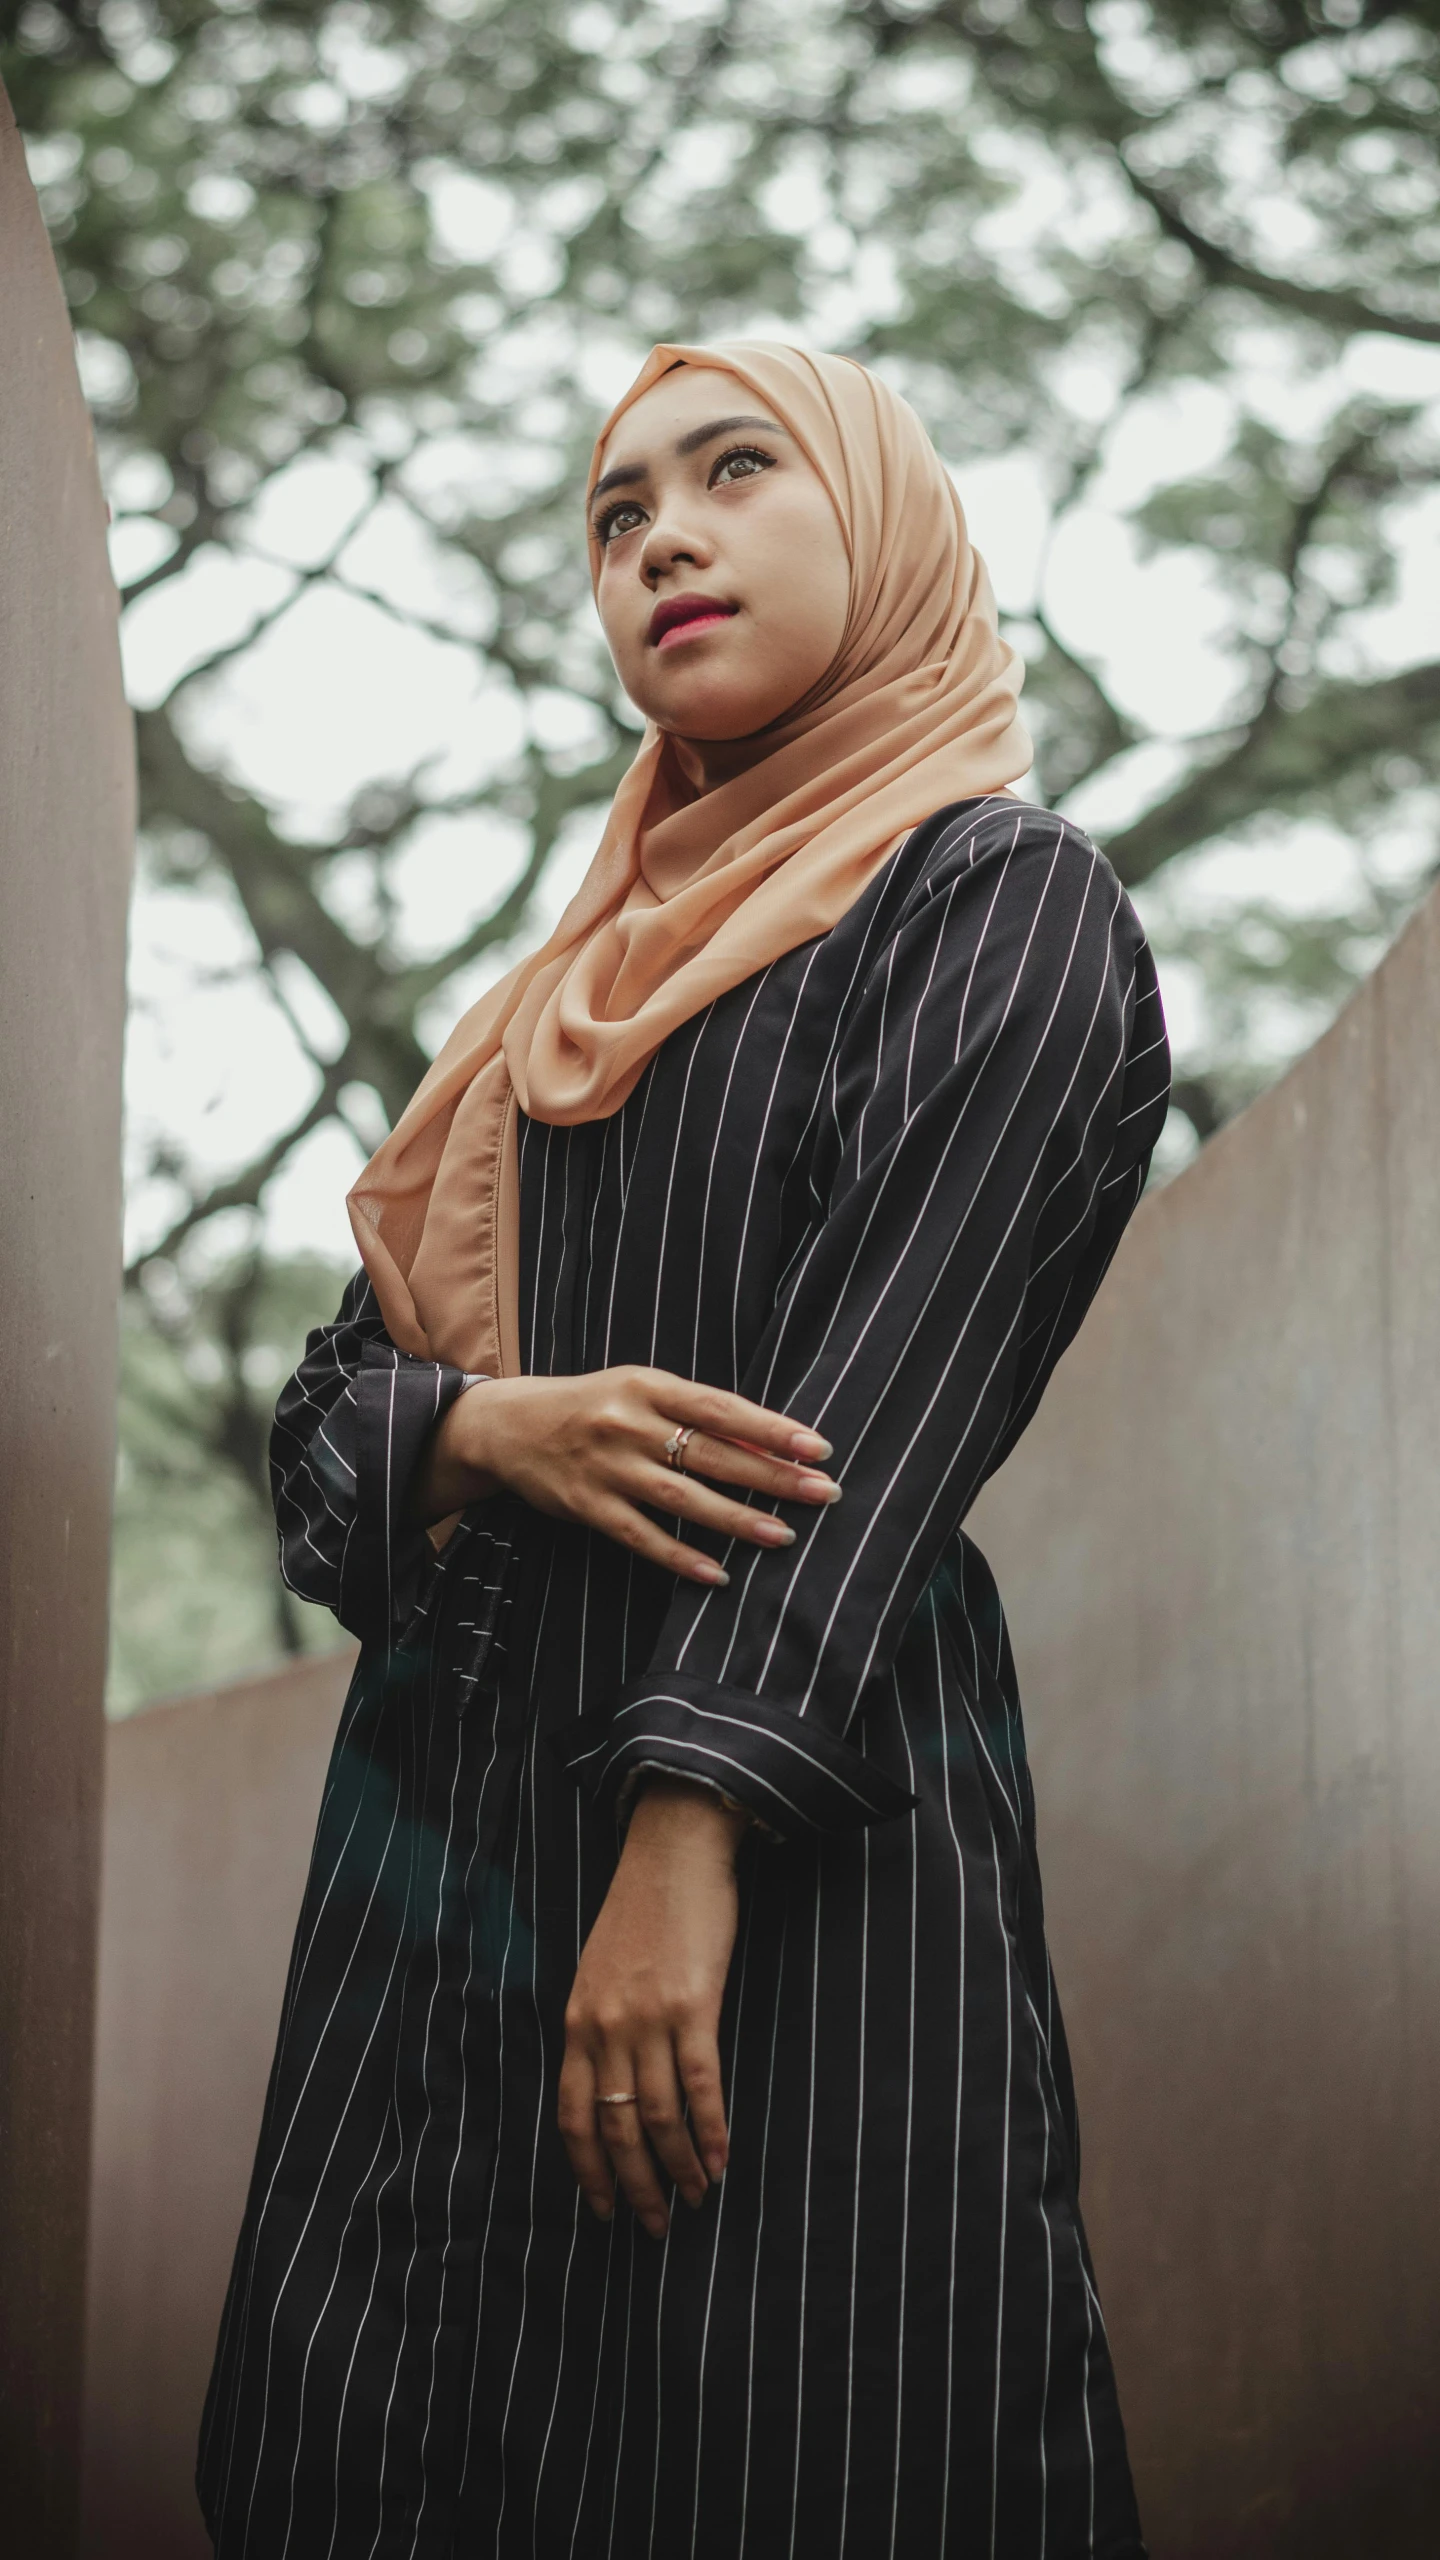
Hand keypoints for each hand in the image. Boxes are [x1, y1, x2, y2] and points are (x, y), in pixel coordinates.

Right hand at [412, 1362, 838, 1585]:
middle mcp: (628, 1424)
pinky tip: (717, 1574)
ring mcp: (607, 1467)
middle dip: (771, 1475)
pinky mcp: (586, 1506)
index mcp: (647, 1386)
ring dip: (737, 1518)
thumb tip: (766, 1439)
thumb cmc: (592, 1406)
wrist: (508, 1425)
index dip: (771, 1428)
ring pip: (682, 1497)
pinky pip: (640, 1536)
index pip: (722, 1408)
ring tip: (784, 1535)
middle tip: (822, 1492)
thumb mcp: (640, 1391)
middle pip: (712, 1453)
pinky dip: (679, 1556)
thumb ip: (695, 1414)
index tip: (817, 1447)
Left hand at [557, 1779, 745, 2236]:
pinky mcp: (694, 2005)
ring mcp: (648, 2017)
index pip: (571, 2116)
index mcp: (577, 2021)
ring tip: (694, 2199)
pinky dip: (710, 2132)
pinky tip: (721, 2161)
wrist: (674, 1849)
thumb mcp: (600, 1971)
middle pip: (615, 2128)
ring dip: (677, 2169)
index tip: (603, 2208)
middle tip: (654, 2226)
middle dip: (634, 2186)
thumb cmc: (643, 1910)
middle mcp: (604, 2027)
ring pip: (658, 2117)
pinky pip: (699, 2086)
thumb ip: (600, 2026)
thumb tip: (614, 2087)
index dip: (588, 2169)